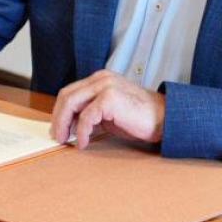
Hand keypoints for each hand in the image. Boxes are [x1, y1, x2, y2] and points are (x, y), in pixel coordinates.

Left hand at [50, 70, 164, 148]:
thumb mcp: (108, 113)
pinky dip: (81, 131)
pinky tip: (83, 142)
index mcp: (100, 79)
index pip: (71, 92)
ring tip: (64, 139)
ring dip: (64, 123)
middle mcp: (101, 78)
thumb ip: (90, 113)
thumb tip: (69, 125)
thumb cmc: (138, 119)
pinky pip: (87, 116)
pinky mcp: (110, 98)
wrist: (164, 119)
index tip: (57, 127)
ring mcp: (105, 86)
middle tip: (56, 135)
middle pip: (67, 95)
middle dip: (58, 117)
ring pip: (72, 103)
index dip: (60, 110)